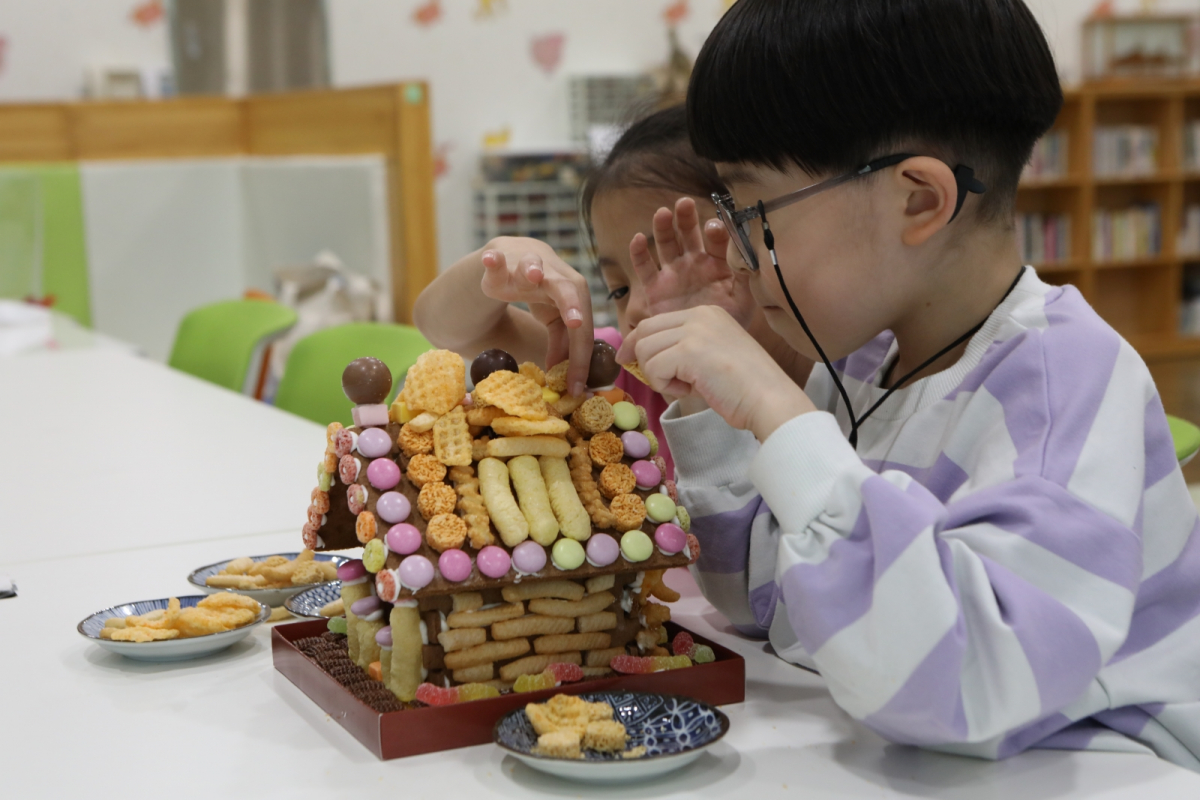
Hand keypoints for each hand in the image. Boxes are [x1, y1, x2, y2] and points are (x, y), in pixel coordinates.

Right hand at [479, 237, 593, 394]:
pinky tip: (490, 260)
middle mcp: (556, 277)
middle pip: (569, 291)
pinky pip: (496, 260)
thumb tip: (564, 376)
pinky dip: (493, 261)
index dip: (579, 360)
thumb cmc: (542, 291)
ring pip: (533, 265)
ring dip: (532, 270)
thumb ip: (560, 343)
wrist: (517, 256)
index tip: (575, 388)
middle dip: (572, 306)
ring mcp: (529, 265)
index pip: (581, 332)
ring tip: (533, 276)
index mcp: (575, 295)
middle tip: (576, 323)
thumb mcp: (553, 319)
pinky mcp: (502, 260)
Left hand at [617, 306, 816, 440]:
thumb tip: (642, 359)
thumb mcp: (711, 357)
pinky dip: (663, 385)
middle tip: (643, 376)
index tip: (631, 360)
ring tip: (684, 386)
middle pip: (644, 330)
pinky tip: (688, 390)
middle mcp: (699, 315)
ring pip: (645, 349)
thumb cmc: (745, 388)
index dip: (638, 342)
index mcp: (707, 314)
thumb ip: (682, 351)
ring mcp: (694, 330)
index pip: (657, 321)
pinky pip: (653, 368)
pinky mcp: (689, 350)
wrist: (770, 400)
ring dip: (656, 374)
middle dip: (637, 355)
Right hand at [629, 197, 756, 327]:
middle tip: (684, 203)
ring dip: (663, 227)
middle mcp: (694, 263)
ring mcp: (673, 273)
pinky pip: (645, 267)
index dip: (714, 231)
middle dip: (686, 218)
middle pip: (688, 234)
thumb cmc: (728, 322)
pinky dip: (639, 253)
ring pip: (666, 244)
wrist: (704, 349)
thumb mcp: (743, 300)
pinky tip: (638, 238)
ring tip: (662, 213)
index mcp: (717, 263)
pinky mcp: (655, 288)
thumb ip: (744, 275)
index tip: (713, 227)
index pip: (715, 240)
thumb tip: (745, 253)